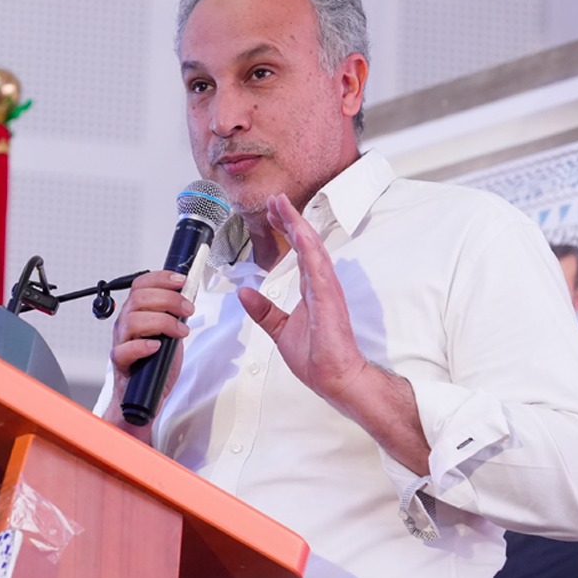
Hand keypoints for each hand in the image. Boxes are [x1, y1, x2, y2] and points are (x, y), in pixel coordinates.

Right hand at [103, 270, 192, 432]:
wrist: (147, 394)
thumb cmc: (155, 364)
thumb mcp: (170, 333)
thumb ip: (175, 315)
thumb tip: (188, 297)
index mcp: (136, 312)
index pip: (141, 284)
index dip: (161, 278)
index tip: (181, 281)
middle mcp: (126, 323)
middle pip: (139, 298)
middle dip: (169, 300)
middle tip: (187, 310)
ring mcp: (121, 342)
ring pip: (133, 320)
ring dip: (163, 322)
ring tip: (180, 332)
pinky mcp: (120, 362)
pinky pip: (124, 350)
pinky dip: (142, 346)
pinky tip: (157, 347)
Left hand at [239, 193, 430, 474]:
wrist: (333, 378)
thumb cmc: (316, 357)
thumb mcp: (279, 330)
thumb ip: (264, 311)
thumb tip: (244, 294)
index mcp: (311, 289)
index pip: (298, 252)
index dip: (285, 230)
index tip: (272, 211)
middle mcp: (321, 284)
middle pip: (305, 243)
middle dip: (290, 218)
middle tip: (275, 198)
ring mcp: (327, 289)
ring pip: (312, 248)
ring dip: (297, 225)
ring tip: (282, 204)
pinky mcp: (329, 298)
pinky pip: (318, 267)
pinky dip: (309, 247)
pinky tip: (300, 230)